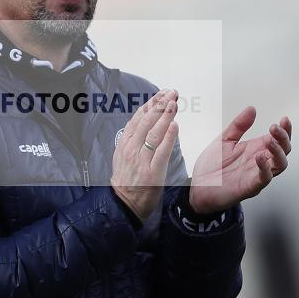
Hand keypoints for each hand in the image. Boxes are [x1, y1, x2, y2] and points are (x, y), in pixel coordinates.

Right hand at [110, 89, 178, 221]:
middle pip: (146, 121)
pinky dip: (168, 137)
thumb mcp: (123, 155)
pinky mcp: (152, 171)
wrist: (124, 203)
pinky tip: (174, 126)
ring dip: (165, 116)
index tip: (162, 94)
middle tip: (171, 93)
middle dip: (160, 105)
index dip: (151, 104)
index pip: (138, 118)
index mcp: (125, 142)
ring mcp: (141, 159)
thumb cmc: (126, 180)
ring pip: (153, 133)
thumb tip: (145, 122)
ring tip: (174, 103)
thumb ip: (133, 139)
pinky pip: (161, 151)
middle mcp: (132, 148)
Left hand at [188, 107, 291, 214]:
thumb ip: (238, 125)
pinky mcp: (249, 187)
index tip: (284, 119)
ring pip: (279, 165)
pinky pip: (264, 179)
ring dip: (278, 152)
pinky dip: (265, 168)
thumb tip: (251, 109)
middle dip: (283, 138)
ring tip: (271, 140)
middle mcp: (259, 162)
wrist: (197, 187)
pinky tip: (259, 157)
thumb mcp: (224, 140)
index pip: (278, 139)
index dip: (284, 130)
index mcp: (255, 149)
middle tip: (275, 128)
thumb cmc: (212, 167)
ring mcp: (256, 175)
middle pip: (283, 151)